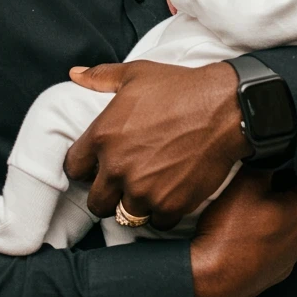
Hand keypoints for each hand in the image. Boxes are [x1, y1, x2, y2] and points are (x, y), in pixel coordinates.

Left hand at [64, 60, 248, 228]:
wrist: (223, 108)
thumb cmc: (179, 87)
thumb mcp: (135, 74)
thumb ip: (101, 77)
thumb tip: (75, 74)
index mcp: (103, 136)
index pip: (73, 168)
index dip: (85, 167)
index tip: (97, 165)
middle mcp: (118, 167)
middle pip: (96, 201)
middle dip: (107, 193)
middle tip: (124, 180)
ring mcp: (144, 190)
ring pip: (125, 215)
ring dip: (135, 203)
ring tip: (149, 186)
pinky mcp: (170, 205)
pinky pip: (157, 222)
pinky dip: (162, 211)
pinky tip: (171, 191)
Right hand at [191, 169, 296, 296]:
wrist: (211, 280)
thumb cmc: (229, 236)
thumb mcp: (245, 184)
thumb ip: (265, 160)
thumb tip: (273, 147)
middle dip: (289, 181)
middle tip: (271, 166)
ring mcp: (290, 256)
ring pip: (289, 220)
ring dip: (277, 206)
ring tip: (253, 196)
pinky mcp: (275, 270)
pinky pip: (278, 240)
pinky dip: (268, 228)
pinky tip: (246, 224)